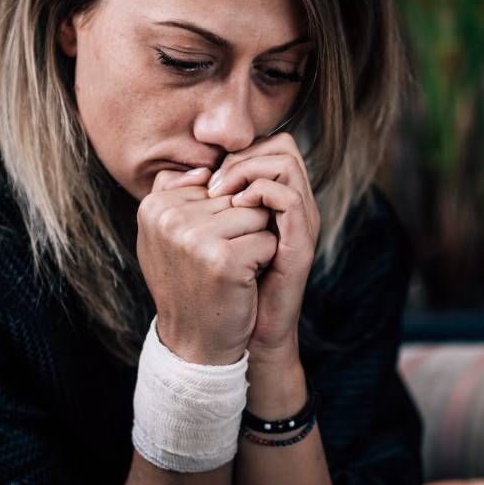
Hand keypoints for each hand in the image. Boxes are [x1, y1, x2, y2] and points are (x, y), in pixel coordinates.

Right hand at [136, 165, 276, 364]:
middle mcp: (168, 218)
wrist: (195, 343)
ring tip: (233, 270)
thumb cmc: (189, 285)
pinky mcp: (224, 258)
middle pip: (240, 197)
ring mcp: (194, 237)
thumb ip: (176, 195)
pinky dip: (265, 262)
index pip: (217, 185)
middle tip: (222, 264)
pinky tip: (243, 283)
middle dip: (243, 229)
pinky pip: (268, 239)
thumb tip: (205, 166)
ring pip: (258, 215)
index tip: (206, 249)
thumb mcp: (167, 237)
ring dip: (256, 244)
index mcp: (153, 207)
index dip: (224, 218)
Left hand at [205, 133, 318, 367]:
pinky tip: (236, 207)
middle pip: (281, 145)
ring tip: (220, 193)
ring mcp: (298, 223)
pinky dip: (260, 193)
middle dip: (241, 156)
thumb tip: (184, 173)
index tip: (204, 179)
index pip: (266, 145)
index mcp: (271, 203)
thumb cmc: (210, 289)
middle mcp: (290, 208)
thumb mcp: (197, 239)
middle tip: (212, 183)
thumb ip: (193, 204)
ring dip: (247, 169)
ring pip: (286, 162)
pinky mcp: (299, 242)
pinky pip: (288, 198)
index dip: (235, 152)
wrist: (227, 339)